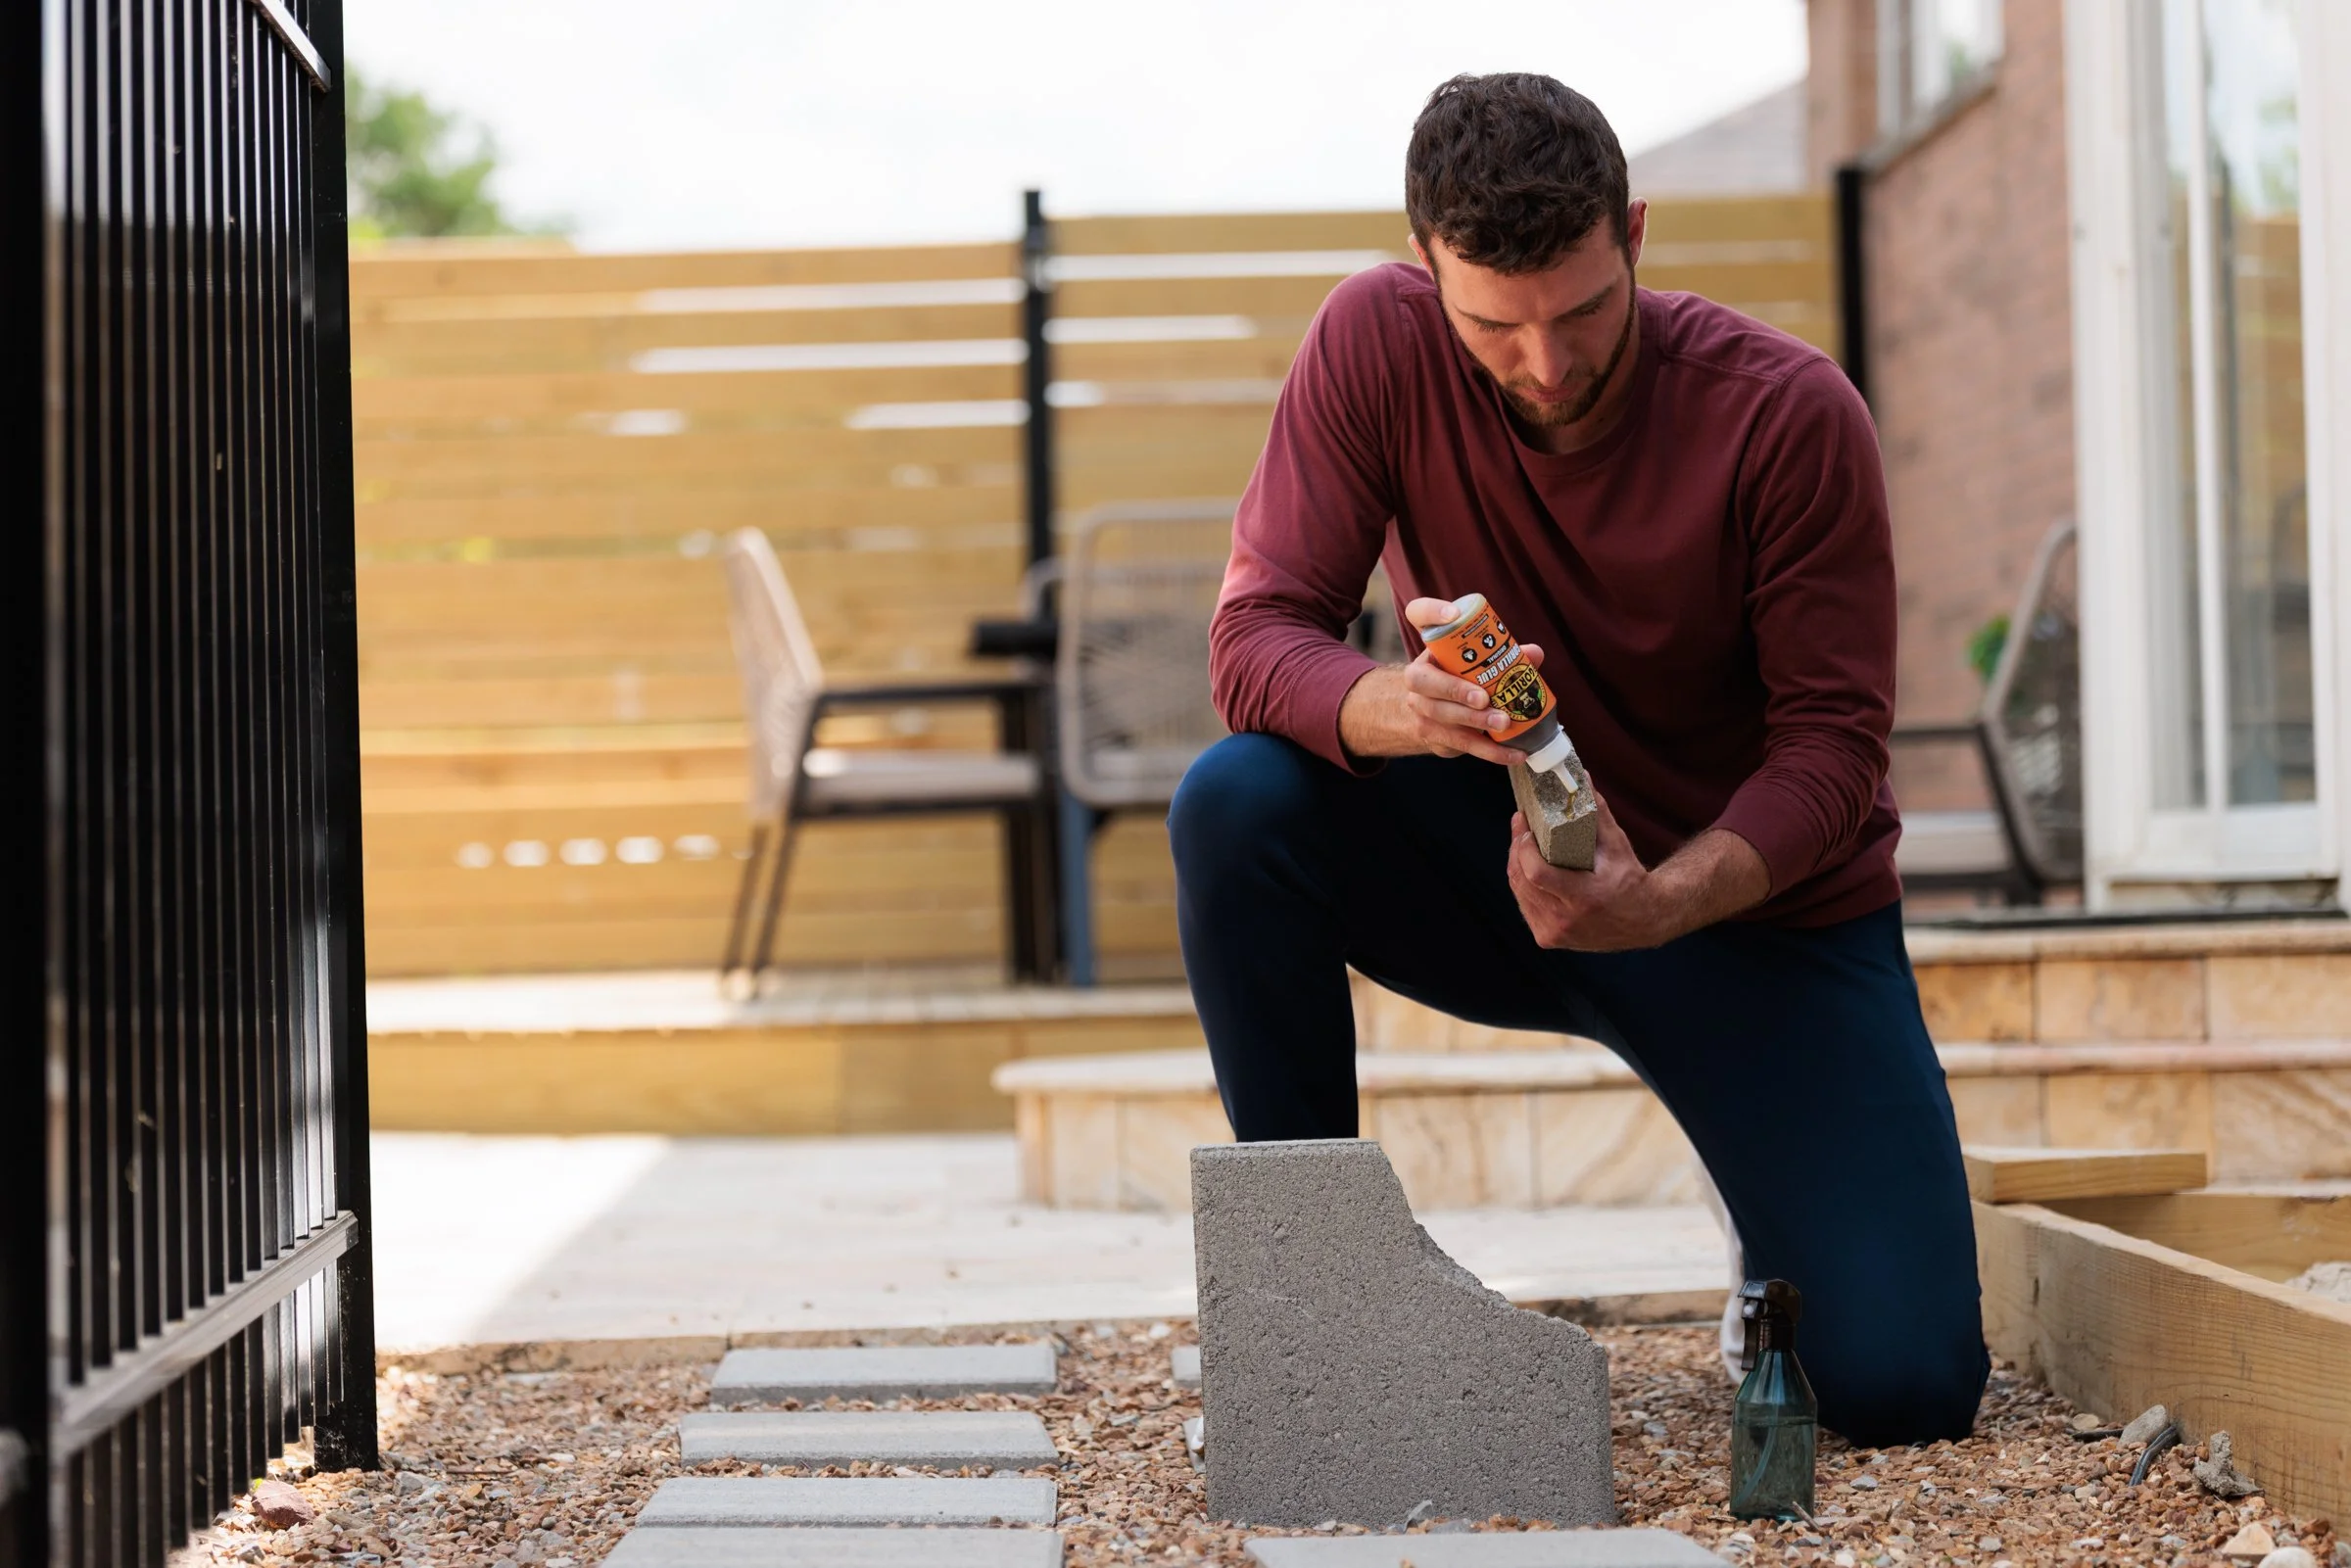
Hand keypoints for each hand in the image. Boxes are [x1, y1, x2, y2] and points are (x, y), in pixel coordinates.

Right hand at [1337, 597, 1548, 763]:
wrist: (1430, 716)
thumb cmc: (1459, 680)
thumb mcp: (1476, 664)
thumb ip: (1503, 656)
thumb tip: (1534, 654)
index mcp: (1430, 647)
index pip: (1419, 616)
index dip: (1432, 612)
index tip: (1453, 614)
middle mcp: (1417, 677)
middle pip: (1426, 681)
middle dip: (1456, 691)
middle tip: (1484, 697)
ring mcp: (1421, 709)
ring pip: (1443, 716)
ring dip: (1475, 721)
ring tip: (1504, 723)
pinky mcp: (1433, 736)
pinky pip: (1461, 744)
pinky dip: (1490, 751)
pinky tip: (1513, 753)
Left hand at [1507, 790, 1665, 950]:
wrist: (1643, 920)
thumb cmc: (1630, 879)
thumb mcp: (1617, 845)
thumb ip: (1597, 812)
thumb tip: (1582, 777)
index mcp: (1584, 899)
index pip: (1537, 874)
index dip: (1524, 849)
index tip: (1525, 825)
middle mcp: (1566, 921)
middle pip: (1522, 881)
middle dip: (1516, 850)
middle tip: (1520, 826)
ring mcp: (1554, 933)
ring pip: (1519, 893)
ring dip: (1516, 865)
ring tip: (1522, 842)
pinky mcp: (1548, 938)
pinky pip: (1525, 905)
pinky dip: (1523, 884)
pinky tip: (1526, 867)